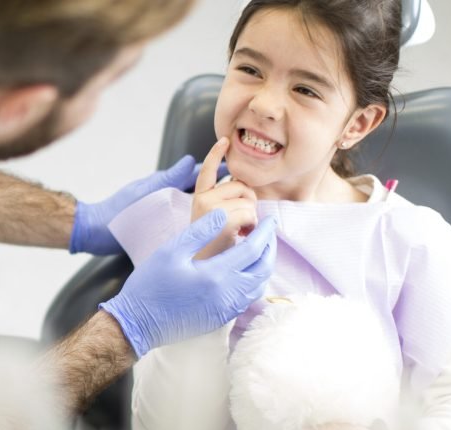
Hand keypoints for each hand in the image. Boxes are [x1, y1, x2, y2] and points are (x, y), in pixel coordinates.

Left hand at [70, 155, 227, 254]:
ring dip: (219, 217)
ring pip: (200, 217)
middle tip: (250, 202)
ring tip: (242, 221)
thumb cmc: (118, 209)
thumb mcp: (145, 191)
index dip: (221, 176)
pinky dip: (204, 233)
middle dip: (227, 199)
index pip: (201, 179)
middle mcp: (171, 204)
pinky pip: (190, 233)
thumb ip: (169, 177)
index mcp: (169, 189)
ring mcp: (169, 221)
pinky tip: (219, 240)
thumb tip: (192, 161)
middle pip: (206, 199)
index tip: (242, 177)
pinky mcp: (165, 237)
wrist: (96, 232)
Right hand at [99, 209, 276, 356]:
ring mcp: (225, 310)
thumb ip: (200, 231)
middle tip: (268, 233)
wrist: (138, 324)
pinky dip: (254, 282)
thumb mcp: (171, 251)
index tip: (270, 220)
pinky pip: (247, 299)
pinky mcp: (220, 318)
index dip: (265, 233)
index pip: (253, 250)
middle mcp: (226, 295)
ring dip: (264, 266)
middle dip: (270, 249)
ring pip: (258, 286)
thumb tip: (223, 214)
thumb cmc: (150, 285)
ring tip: (259, 250)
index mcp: (216, 275)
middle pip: (263, 270)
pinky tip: (244, 272)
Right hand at [190, 138, 257, 259]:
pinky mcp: (221, 219)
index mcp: (198, 197)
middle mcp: (201, 199)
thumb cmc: (213, 247)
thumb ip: (223, 200)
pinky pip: (250, 212)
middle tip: (239, 224)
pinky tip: (242, 235)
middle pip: (241, 185)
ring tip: (239, 232)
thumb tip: (242, 186)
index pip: (208, 170)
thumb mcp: (213, 220)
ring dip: (251, 216)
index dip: (216, 154)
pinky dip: (252, 225)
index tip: (225, 140)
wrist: (202, 269)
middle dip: (248, 202)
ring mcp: (210, 208)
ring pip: (248, 199)